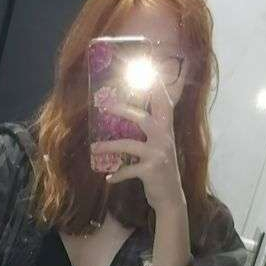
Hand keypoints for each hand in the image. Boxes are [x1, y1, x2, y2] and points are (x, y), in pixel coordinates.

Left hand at [90, 73, 184, 211]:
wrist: (171, 197)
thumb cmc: (161, 169)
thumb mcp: (160, 146)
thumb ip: (151, 130)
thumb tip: (130, 114)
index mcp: (166, 129)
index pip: (164, 102)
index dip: (157, 85)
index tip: (148, 67)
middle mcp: (165, 138)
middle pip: (142, 118)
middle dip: (122, 110)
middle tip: (103, 105)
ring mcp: (159, 154)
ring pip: (129, 144)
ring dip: (109, 146)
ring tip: (94, 149)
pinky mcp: (152, 170)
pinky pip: (129, 169)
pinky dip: (117, 174)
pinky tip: (109, 178)